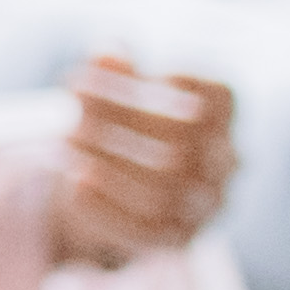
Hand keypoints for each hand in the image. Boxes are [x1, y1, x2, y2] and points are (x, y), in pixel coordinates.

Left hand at [52, 54, 237, 270]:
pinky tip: (75, 188)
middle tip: (70, 108)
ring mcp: (210, 203)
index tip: (114, 72)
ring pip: (166, 188)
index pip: (215, 95)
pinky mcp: (182, 238)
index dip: (166, 81)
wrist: (114, 187)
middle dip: (120, 119)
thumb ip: (116, 69)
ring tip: (62, 146)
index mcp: (222, 118)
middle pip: (185, 140)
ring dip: (108, 165)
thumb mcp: (116, 90)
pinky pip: (150, 230)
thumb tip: (108, 50)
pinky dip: (109, 210)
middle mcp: (227, 161)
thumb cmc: (121, 123)